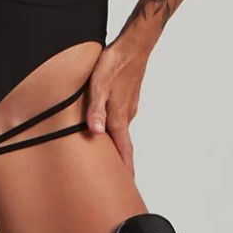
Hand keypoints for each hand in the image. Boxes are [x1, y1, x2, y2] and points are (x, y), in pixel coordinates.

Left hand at [85, 36, 150, 174]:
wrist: (135, 44)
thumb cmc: (116, 61)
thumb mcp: (99, 83)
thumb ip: (96, 107)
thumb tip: (96, 132)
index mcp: (119, 115)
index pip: (124, 150)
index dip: (125, 170)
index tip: (127, 188)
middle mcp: (126, 114)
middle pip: (123, 144)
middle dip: (121, 163)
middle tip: (117, 181)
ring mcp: (129, 105)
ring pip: (121, 130)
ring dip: (116, 145)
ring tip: (108, 157)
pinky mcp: (128, 96)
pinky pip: (121, 118)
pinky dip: (115, 129)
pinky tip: (106, 126)